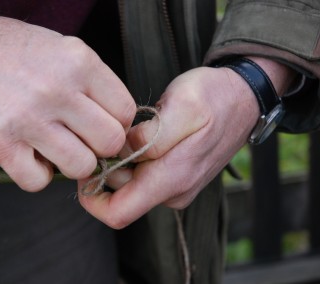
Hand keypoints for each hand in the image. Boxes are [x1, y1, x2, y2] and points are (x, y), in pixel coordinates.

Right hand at [0, 16, 135, 191]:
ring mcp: (28, 117)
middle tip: (81, 140)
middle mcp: (57, 89)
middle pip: (110, 143)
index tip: (102, 126)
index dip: (118, 125)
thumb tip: (120, 127)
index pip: (125, 111)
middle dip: (99, 148)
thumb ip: (95, 85)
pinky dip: (37, 175)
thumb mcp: (65, 51)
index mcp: (80, 62)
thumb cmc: (19, 55)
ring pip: (80, 167)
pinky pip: (38, 182)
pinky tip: (29, 155)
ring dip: (71, 164)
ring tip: (54, 147)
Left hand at [78, 58, 294, 228]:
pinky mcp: (177, 177)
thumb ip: (149, 137)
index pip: (119, 213)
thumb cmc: (214, 98)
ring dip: (120, 162)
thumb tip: (121, 153)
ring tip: (130, 131)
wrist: (243, 98)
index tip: (83, 171)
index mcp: (173, 179)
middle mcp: (173, 192)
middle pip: (120, 196)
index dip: (92, 200)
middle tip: (107, 135)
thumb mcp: (182, 107)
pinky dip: (133, 160)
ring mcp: (176, 186)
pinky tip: (141, 136)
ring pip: (130, 186)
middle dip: (106, 170)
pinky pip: (144, 177)